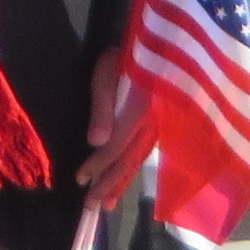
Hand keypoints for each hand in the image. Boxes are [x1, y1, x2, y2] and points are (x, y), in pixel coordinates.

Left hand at [78, 46, 153, 208]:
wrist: (169, 42)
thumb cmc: (132, 51)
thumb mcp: (108, 70)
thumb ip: (102, 107)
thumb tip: (94, 143)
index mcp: (140, 111)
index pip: (115, 146)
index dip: (97, 165)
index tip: (80, 180)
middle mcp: (154, 125)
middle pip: (129, 160)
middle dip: (109, 184)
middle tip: (91, 207)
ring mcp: (163, 127)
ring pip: (139, 160)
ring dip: (122, 183)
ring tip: (106, 204)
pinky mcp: (166, 126)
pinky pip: (147, 152)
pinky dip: (134, 168)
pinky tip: (125, 178)